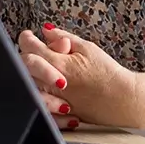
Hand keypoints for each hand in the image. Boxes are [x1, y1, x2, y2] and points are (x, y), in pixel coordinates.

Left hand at [17, 26, 144, 128]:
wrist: (120, 99)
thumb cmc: (107, 73)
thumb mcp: (88, 48)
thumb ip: (64, 38)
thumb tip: (47, 31)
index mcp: (59, 63)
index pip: (31, 48)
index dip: (27, 38)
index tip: (30, 35)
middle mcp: (50, 82)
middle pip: (24, 65)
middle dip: (27, 53)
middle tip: (35, 48)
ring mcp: (51, 99)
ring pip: (26, 83)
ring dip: (31, 72)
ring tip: (44, 67)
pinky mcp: (54, 112)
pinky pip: (35, 103)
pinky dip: (37, 93)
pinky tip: (47, 85)